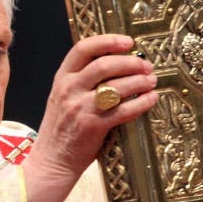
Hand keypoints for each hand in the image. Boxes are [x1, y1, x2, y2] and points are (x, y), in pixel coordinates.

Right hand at [22, 34, 157, 201]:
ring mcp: (80, 107)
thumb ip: (81, 80)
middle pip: (104, 65)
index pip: (83, 48)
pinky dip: (141, 103)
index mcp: (62, 78)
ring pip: (117, 86)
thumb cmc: (61, 128)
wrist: (51, 160)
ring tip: (151, 81)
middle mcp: (69, 89)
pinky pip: (124, 110)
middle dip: (130, 62)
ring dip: (140, 81)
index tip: (128, 42)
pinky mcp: (93, 126)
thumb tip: (116, 64)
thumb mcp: (62, 97)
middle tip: (145, 65)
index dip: (108, 41)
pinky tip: (150, 99)